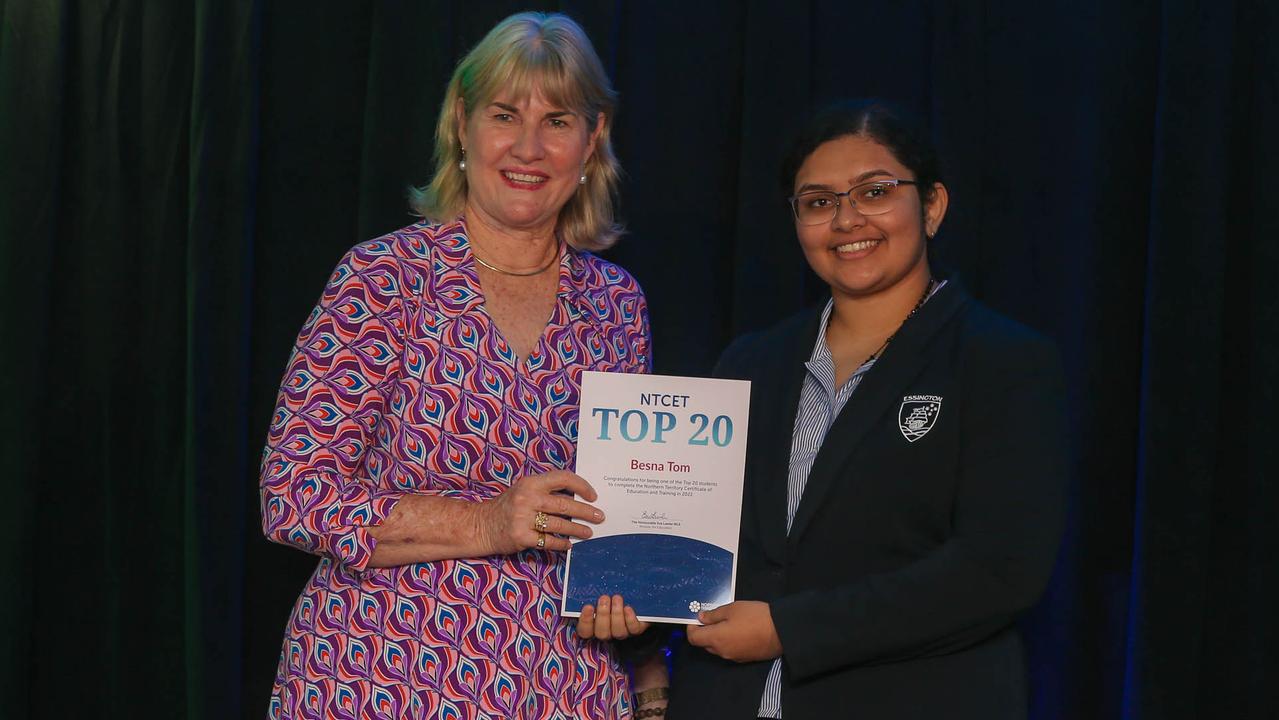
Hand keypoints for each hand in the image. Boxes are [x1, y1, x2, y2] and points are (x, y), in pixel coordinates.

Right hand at [472, 470, 603, 554]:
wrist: (482, 524)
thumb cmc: (509, 506)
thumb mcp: (525, 489)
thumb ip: (547, 490)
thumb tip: (579, 497)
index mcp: (531, 482)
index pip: (563, 478)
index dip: (582, 485)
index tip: (593, 495)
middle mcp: (527, 498)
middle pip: (565, 504)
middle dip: (585, 511)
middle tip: (599, 516)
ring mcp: (523, 518)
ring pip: (559, 525)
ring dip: (577, 529)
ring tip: (588, 532)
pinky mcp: (521, 537)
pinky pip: (548, 541)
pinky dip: (561, 544)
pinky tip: (569, 545)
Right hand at [576, 594, 649, 639]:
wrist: (635, 593)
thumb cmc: (611, 590)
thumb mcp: (600, 588)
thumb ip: (591, 589)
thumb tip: (580, 580)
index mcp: (593, 624)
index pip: (585, 631)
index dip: (585, 621)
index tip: (588, 606)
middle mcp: (607, 631)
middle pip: (601, 633)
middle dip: (603, 615)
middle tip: (604, 598)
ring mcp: (622, 631)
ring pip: (618, 632)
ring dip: (616, 614)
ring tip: (617, 598)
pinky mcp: (636, 628)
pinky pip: (633, 629)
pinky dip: (630, 619)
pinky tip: (628, 607)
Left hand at [685, 600, 781, 662]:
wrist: (781, 631)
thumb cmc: (754, 617)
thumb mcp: (732, 609)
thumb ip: (713, 615)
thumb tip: (700, 618)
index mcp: (715, 639)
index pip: (693, 638)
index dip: (691, 628)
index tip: (697, 617)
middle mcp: (722, 652)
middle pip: (705, 644)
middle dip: (705, 632)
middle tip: (713, 617)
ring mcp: (734, 657)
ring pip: (718, 648)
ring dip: (717, 637)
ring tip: (728, 623)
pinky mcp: (745, 659)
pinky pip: (730, 651)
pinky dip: (729, 642)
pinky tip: (739, 631)